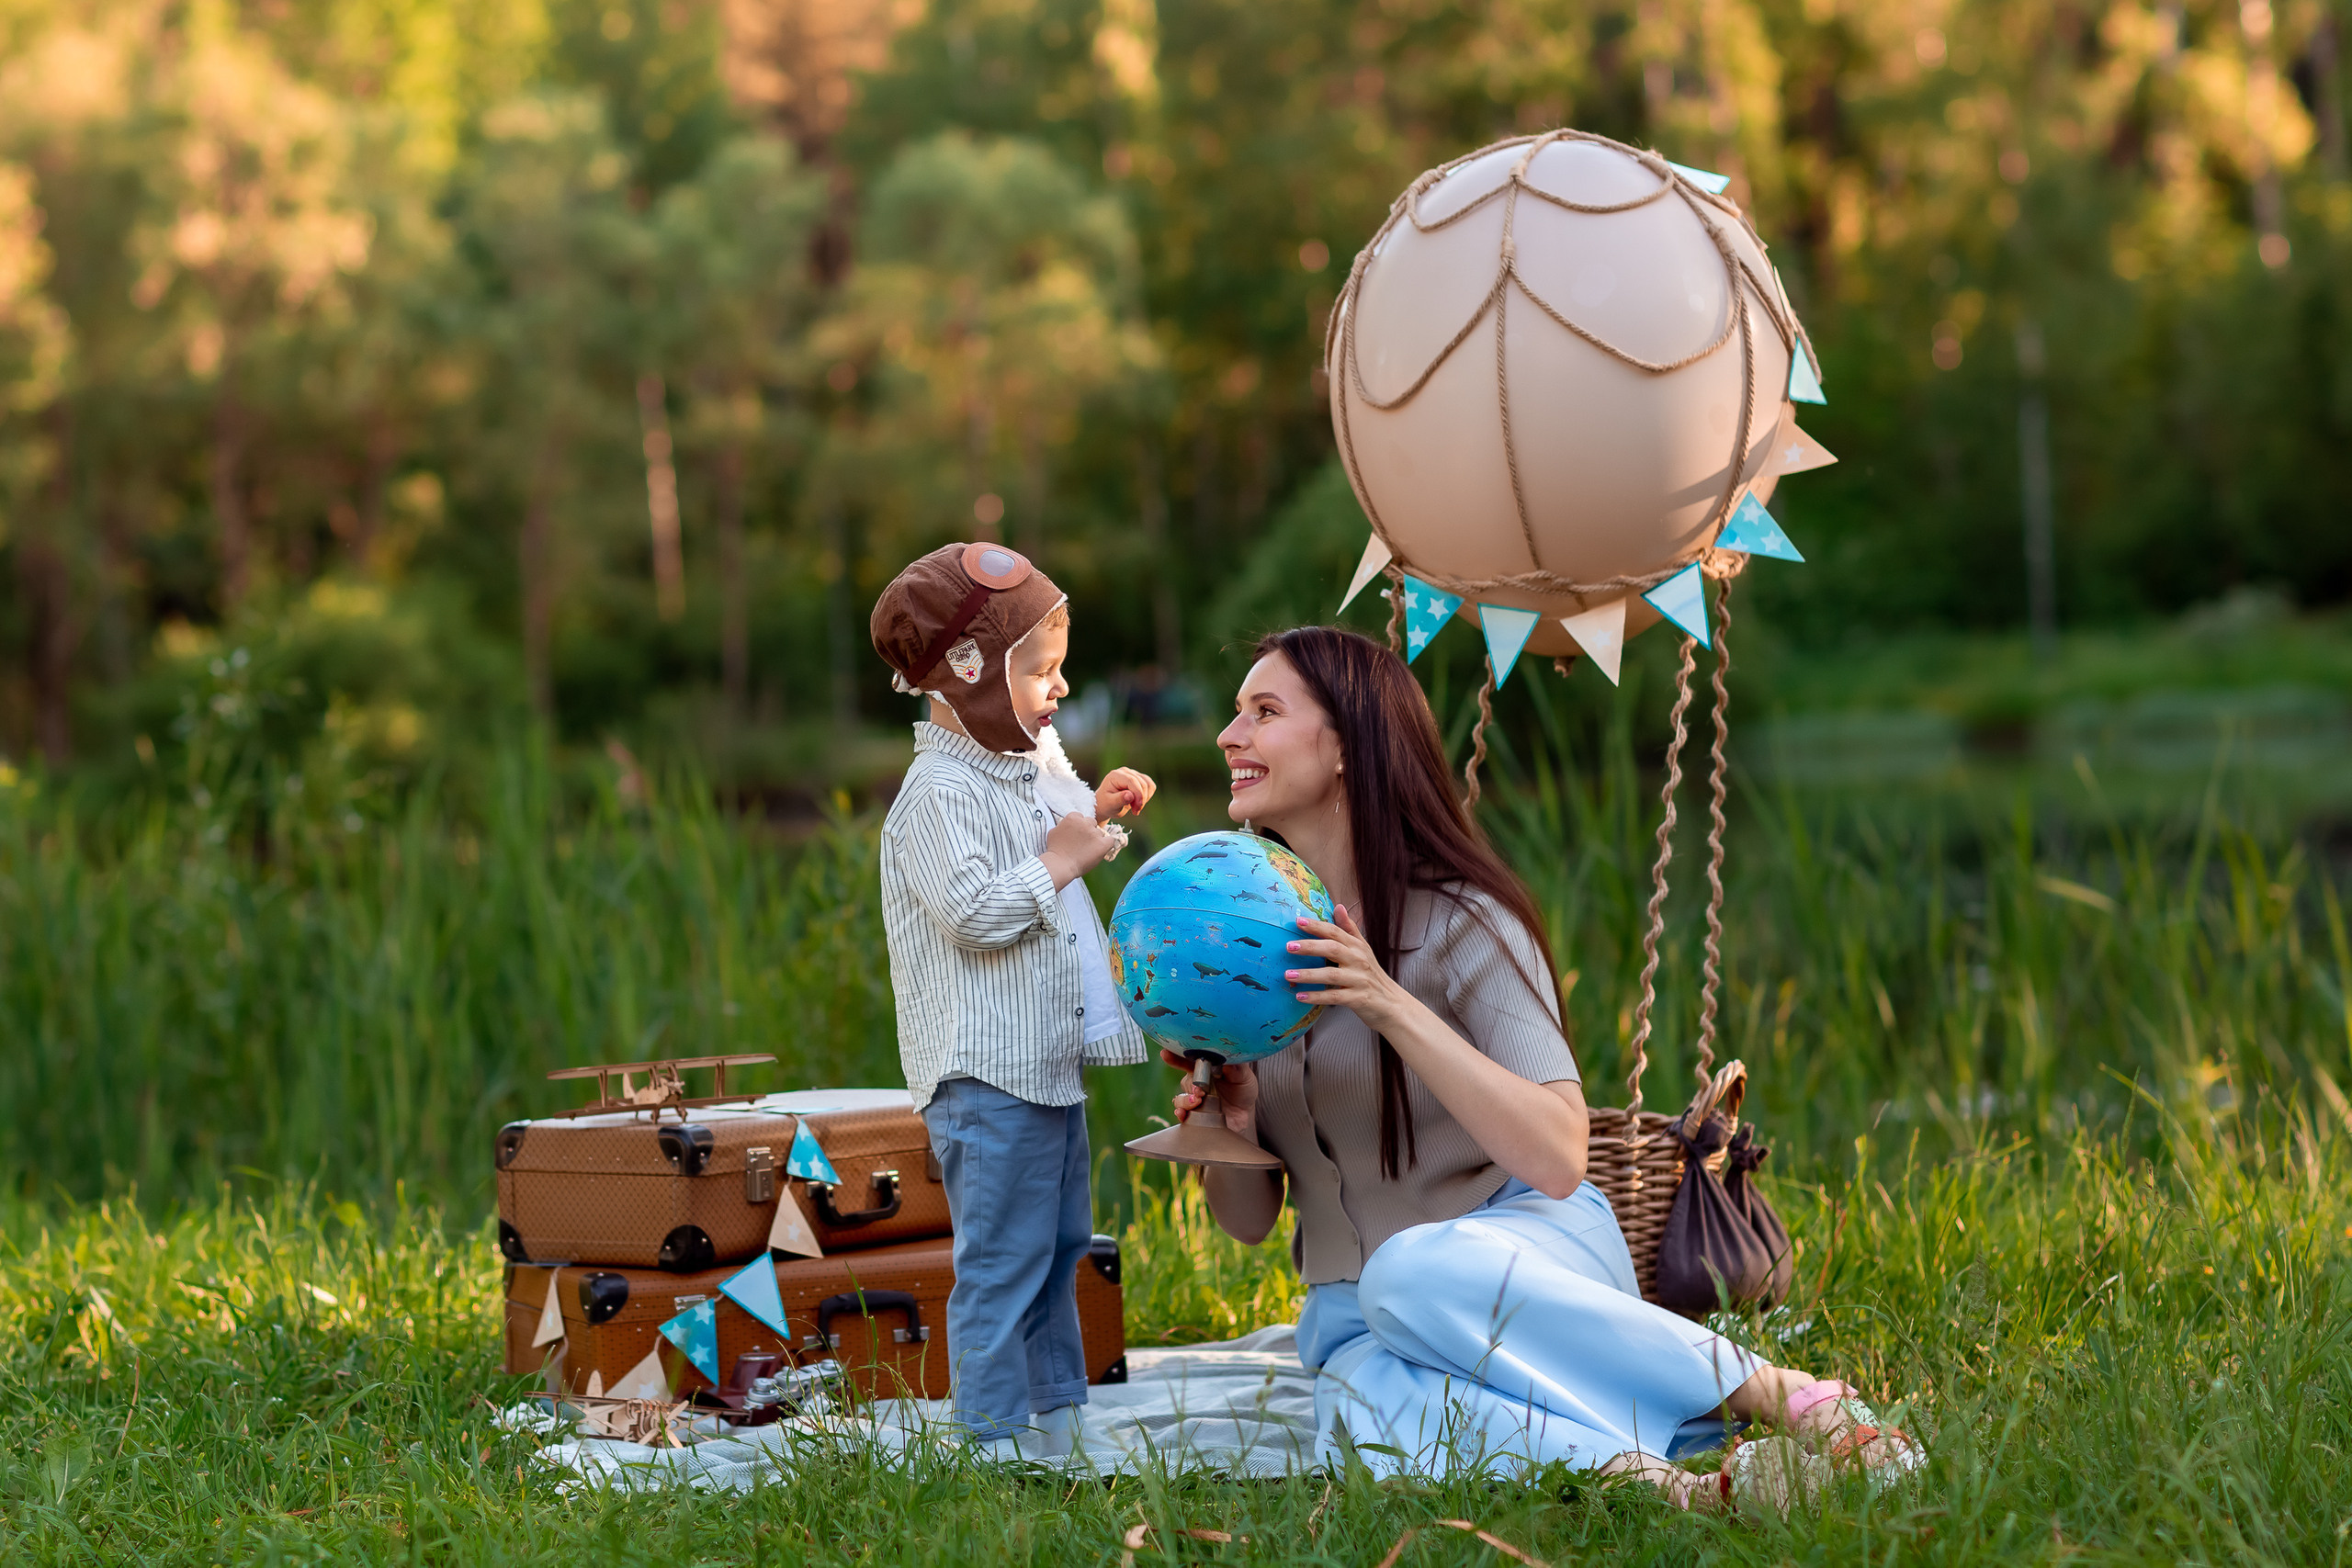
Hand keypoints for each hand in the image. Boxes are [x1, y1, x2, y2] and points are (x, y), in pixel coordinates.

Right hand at [1040, 812, 1119, 887]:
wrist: (1060, 865)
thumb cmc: (1055, 851)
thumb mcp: (1054, 831)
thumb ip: (1064, 824)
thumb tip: (1068, 824)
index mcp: (1073, 817)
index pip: (1081, 817)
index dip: (1079, 827)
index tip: (1076, 835)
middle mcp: (1085, 823)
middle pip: (1092, 822)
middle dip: (1088, 831)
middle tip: (1082, 843)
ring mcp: (1094, 833)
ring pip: (1099, 833)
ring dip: (1095, 840)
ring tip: (1086, 851)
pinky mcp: (1102, 844)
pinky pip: (1110, 841)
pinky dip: (1107, 845)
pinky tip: (1100, 850)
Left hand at [1096, 766, 1156, 820]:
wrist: (1105, 804)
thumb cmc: (1106, 804)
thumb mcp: (1110, 804)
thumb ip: (1119, 799)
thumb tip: (1130, 795)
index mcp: (1115, 775)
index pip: (1132, 781)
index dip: (1138, 794)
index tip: (1138, 807)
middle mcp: (1125, 771)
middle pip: (1142, 783)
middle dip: (1141, 799)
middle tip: (1135, 811)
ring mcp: (1133, 773)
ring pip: (1148, 784)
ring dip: (1145, 798)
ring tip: (1136, 807)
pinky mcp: (1139, 778)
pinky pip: (1150, 786)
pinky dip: (1147, 795)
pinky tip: (1138, 802)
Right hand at [1162, 1049, 1258, 1133]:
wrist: (1245, 1115)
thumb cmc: (1242, 1090)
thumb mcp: (1244, 1076)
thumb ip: (1237, 1067)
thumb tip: (1228, 1057)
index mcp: (1205, 1069)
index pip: (1189, 1060)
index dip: (1176, 1056)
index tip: (1166, 1053)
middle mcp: (1196, 1084)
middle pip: (1185, 1081)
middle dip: (1190, 1085)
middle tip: (1200, 1090)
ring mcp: (1194, 1100)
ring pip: (1180, 1099)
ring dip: (1186, 1101)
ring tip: (1198, 1101)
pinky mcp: (1194, 1116)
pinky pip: (1182, 1115)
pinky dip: (1180, 1114)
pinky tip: (1183, 1113)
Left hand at [1285, 904, 1416, 1034]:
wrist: (1392, 1004)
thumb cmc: (1372, 975)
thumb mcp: (1363, 950)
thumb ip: (1350, 929)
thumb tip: (1339, 906)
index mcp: (1357, 947)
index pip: (1336, 932)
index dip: (1317, 926)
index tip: (1298, 921)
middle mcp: (1359, 961)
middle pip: (1332, 949)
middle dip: (1310, 946)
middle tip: (1289, 946)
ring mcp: (1359, 980)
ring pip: (1331, 974)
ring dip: (1308, 974)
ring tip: (1288, 974)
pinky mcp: (1358, 999)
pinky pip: (1334, 997)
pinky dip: (1317, 996)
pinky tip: (1300, 996)